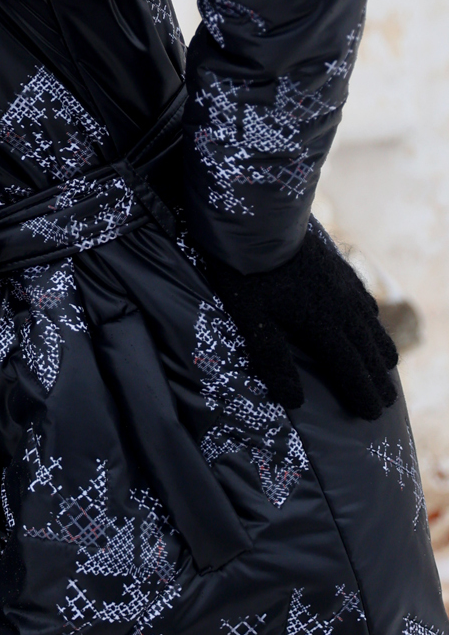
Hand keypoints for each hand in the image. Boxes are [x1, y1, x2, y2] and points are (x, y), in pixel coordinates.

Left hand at [202, 219, 397, 419]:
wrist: (260, 221)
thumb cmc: (249, 273)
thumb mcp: (252, 318)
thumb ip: (273, 358)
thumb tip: (295, 400)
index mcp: (322, 325)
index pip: (350, 368)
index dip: (362, 393)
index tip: (371, 413)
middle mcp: (342, 308)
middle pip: (367, 350)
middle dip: (377, 379)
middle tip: (386, 402)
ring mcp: (343, 286)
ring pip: (370, 324)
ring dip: (379, 349)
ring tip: (386, 367)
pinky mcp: (338, 268)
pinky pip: (363, 297)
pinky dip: (371, 317)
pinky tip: (370, 318)